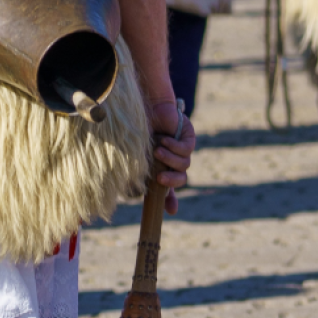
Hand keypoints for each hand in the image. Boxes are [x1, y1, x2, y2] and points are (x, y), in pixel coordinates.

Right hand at [145, 98, 195, 213]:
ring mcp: (182, 149)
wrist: (145, 106)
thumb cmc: (138, 128)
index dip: (170, 201)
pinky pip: (186, 150)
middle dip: (172, 182)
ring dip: (170, 160)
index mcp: (161, 166)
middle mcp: (173, 160)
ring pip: (184, 165)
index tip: (171, 211)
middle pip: (180, 179)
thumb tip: (128, 191)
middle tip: (160, 179)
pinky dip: (174, 147)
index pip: (168, 187)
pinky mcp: (189, 138)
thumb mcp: (138, 152)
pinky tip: (164, 140)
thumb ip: (137, 169)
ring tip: (158, 150)